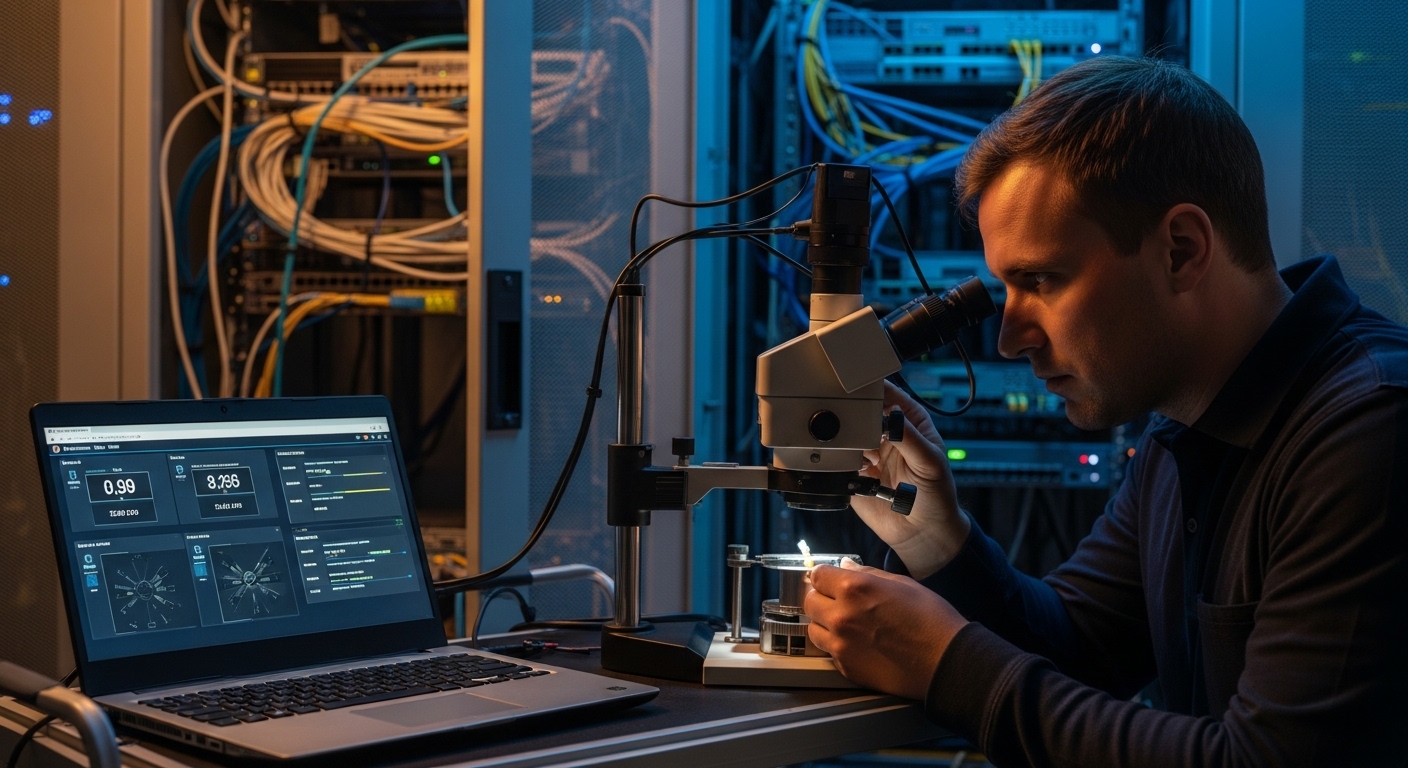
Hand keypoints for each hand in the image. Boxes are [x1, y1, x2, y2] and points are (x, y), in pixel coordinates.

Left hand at [806, 558, 967, 699]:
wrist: (947, 662)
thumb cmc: (931, 619)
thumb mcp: (902, 584)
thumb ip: (867, 574)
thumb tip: (845, 566)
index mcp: (854, 589)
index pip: (818, 576)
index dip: (825, 576)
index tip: (831, 580)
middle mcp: (841, 616)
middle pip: (810, 602)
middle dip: (822, 598)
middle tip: (840, 602)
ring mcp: (841, 645)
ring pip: (814, 629)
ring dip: (825, 624)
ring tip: (848, 625)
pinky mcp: (846, 668)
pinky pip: (829, 652)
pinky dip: (837, 646)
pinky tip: (859, 644)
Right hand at [853, 381, 969, 578]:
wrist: (921, 533)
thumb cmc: (937, 497)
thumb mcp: (930, 463)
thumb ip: (909, 438)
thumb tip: (891, 415)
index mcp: (909, 423)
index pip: (889, 395)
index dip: (873, 387)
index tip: (856, 385)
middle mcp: (887, 434)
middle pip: (863, 411)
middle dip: (851, 410)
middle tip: (840, 412)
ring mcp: (869, 453)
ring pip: (848, 434)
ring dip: (842, 436)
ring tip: (842, 441)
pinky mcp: (854, 473)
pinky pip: (839, 459)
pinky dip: (838, 458)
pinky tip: (845, 463)